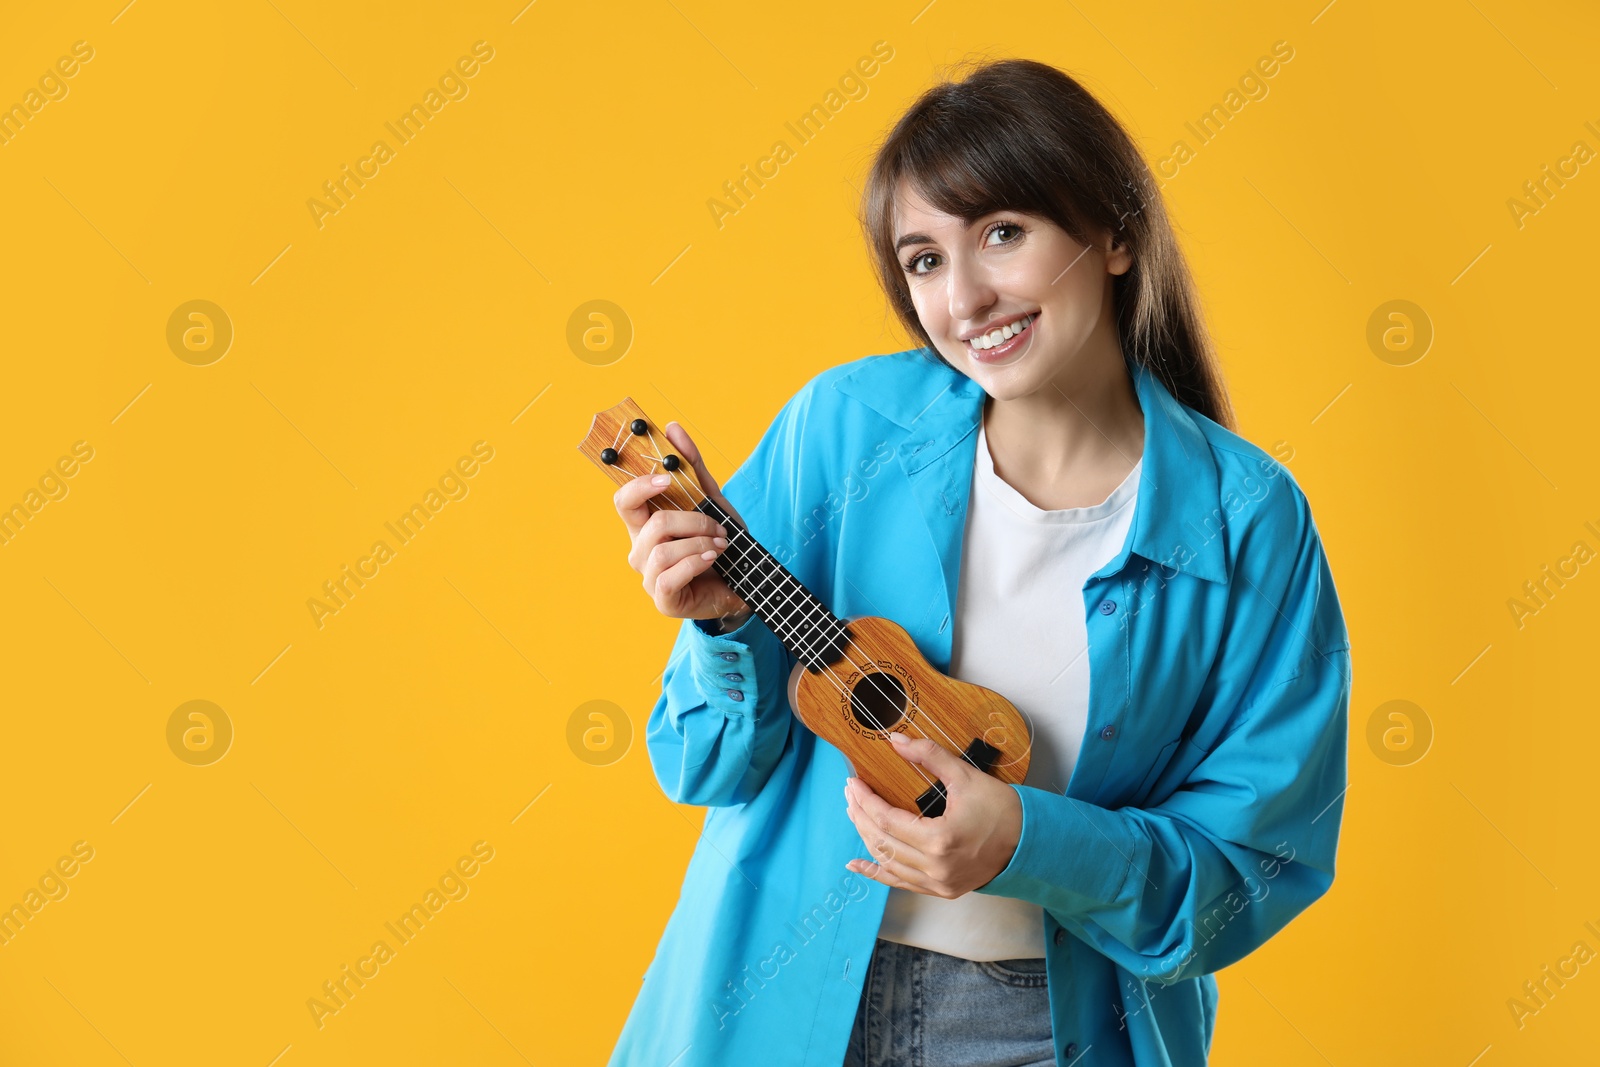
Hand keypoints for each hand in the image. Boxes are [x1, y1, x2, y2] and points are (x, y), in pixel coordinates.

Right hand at [613, 421, 750, 626]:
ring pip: (662, 550)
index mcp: (645, 524)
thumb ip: (692, 466)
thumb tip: (672, 428)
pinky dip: (694, 564)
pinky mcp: (662, 600)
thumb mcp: (711, 500)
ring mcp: (649, 576)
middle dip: (692, 519)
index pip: (624, 500)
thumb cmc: (719, 541)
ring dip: (699, 542)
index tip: (666, 478)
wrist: (744, 581)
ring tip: (719, 545)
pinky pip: (668, 577)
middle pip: (652, 523)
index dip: (639, 485)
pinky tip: (711, 559)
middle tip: (716, 524)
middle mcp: (640, 549)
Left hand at [842, 732, 1022, 897]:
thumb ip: (929, 756)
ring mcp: (938, 883)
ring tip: (853, 815)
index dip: (865, 800)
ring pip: (888, 863)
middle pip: (882, 841)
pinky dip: (877, 873)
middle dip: (860, 815)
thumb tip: (895, 741)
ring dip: (866, 839)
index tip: (853, 783)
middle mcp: (935, 868)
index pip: (886, 819)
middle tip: (850, 793)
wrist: (1029, 842)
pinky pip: (900, 883)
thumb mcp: (965, 776)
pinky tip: (857, 865)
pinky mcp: (941, 890)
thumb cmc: (1001, 809)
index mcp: (940, 840)